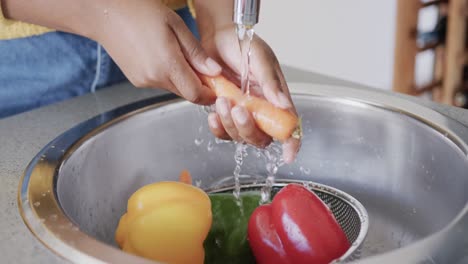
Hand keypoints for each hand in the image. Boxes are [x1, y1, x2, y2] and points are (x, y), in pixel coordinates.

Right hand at [93, 0, 221, 104]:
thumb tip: (214, 72)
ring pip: (174, 88)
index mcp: (167, 65)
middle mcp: (154, 78)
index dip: (210, 93)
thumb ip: (196, 52)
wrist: (104, 12)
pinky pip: (160, 83)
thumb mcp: (175, 25)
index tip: (218, 86)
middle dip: (198, 85)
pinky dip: (168, 75)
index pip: (196, 94)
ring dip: (182, 78)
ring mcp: (143, 81)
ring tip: (178, 53)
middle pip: (186, 93)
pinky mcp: (136, 80)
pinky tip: (163, 56)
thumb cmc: (139, 11)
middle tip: (203, 67)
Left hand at [200, 26, 300, 163]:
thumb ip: (271, 83)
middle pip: (261, 137)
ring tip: (222, 100)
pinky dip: (218, 126)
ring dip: (229, 123)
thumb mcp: (260, 59)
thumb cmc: (242, 44)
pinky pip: (223, 130)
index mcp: (276, 97)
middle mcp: (261, 108)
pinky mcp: (225, 112)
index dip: (291, 142)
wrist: (217, 37)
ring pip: (240, 135)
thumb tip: (284, 104)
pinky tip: (214, 112)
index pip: (288, 124)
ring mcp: (242, 112)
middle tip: (238, 108)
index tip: (288, 155)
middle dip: (248, 128)